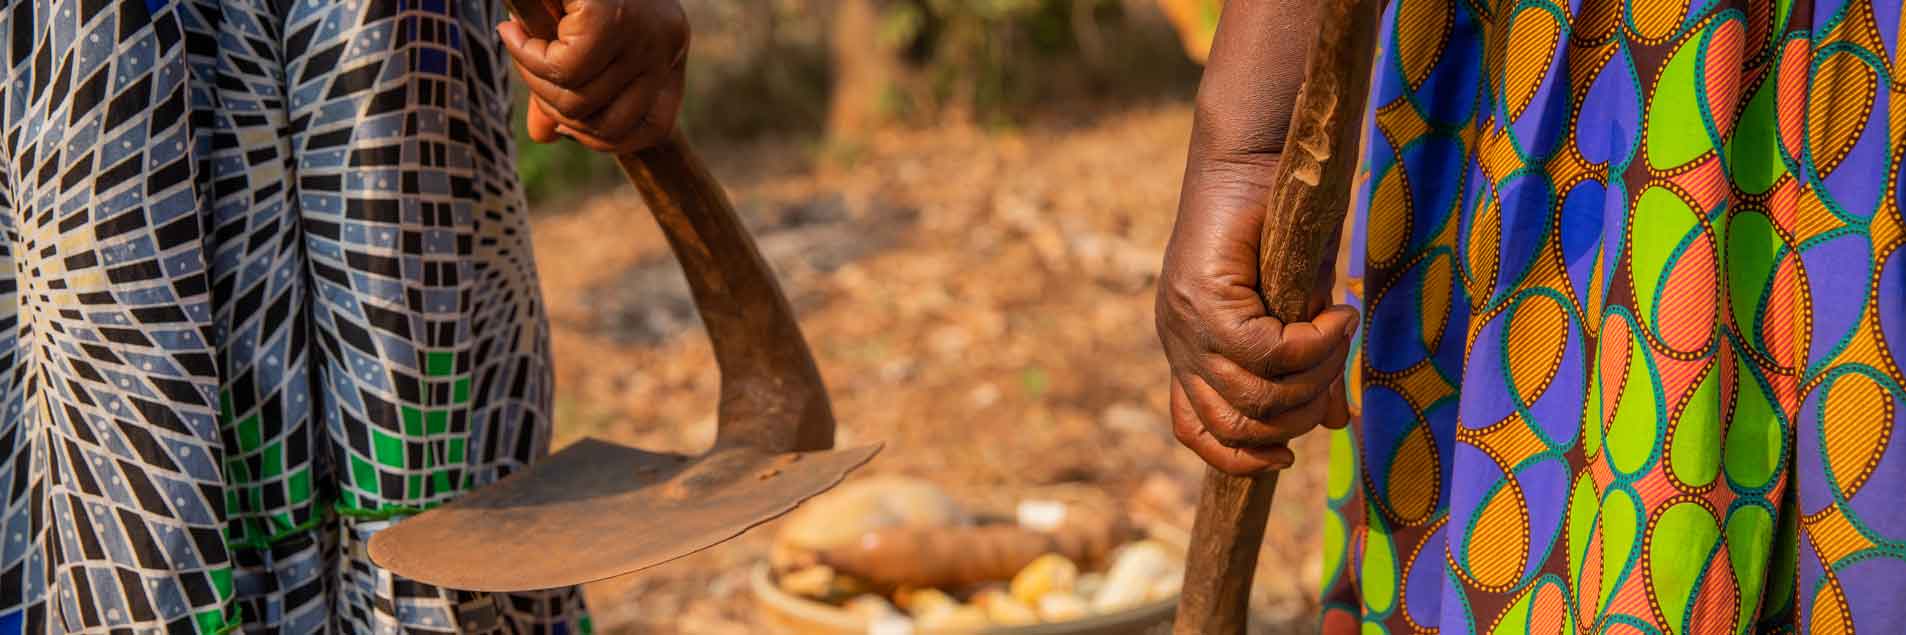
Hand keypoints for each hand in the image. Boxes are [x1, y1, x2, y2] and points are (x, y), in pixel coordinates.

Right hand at [498, 0, 689, 153]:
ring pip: (581, 100)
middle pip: (611, 126)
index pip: (654, 129)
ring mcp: (645, 31)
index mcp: (668, 47)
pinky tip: (512, 31)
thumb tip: (545, 135)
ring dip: (535, 79)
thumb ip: (564, 84)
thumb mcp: (573, 35)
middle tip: (528, 67)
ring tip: (518, 42)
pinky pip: (566, 70)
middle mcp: (668, 42)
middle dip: (557, 109)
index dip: (605, 139)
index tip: (564, 117)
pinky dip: (528, 57)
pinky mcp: (612, 18)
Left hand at [1155, 144, 1356, 475]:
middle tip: (1337, 371)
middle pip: (1236, 426)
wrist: (1258, 152)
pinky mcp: (1203, 297)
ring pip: (1254, 394)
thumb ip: (1309, 367)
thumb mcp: (1301, 310)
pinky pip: (1264, 351)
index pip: (1196, 431)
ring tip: (1341, 333)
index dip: (1241, 459)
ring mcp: (1185, 322)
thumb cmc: (1282, 225)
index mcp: (1190, 351)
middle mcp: (1179, 343)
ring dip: (1313, 376)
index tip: (1288, 455)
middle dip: (1299, 414)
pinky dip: (1313, 343)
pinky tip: (1338, 313)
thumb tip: (1338, 423)